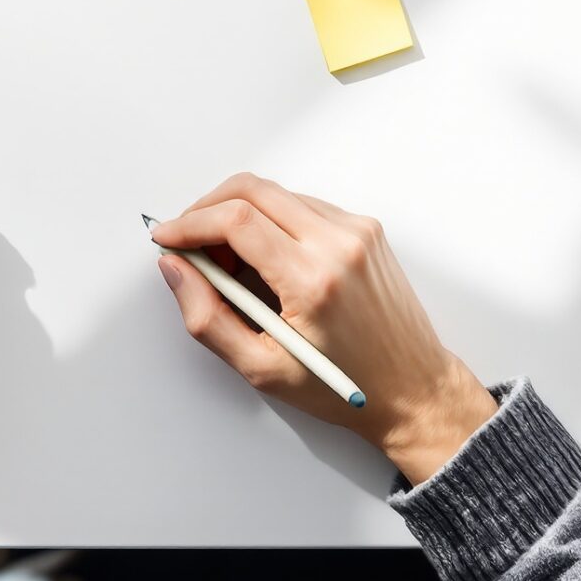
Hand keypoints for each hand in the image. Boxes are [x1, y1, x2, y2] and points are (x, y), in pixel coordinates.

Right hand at [152, 174, 496, 485]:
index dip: (189, 224)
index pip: (236, 220)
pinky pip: (303, 205)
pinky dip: (271, 220)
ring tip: (227, 261)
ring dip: (238, 214)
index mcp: (313, 280)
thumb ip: (208, 318)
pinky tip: (264, 258)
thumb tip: (176, 269)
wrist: (414, 390)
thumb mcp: (262, 369)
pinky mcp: (366, 230)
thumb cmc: (346, 388)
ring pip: (276, 194)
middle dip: (207, 209)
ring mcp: (357, 231)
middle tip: (188, 243)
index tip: (166, 237)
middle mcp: (339, 244)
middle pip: (252, 190)